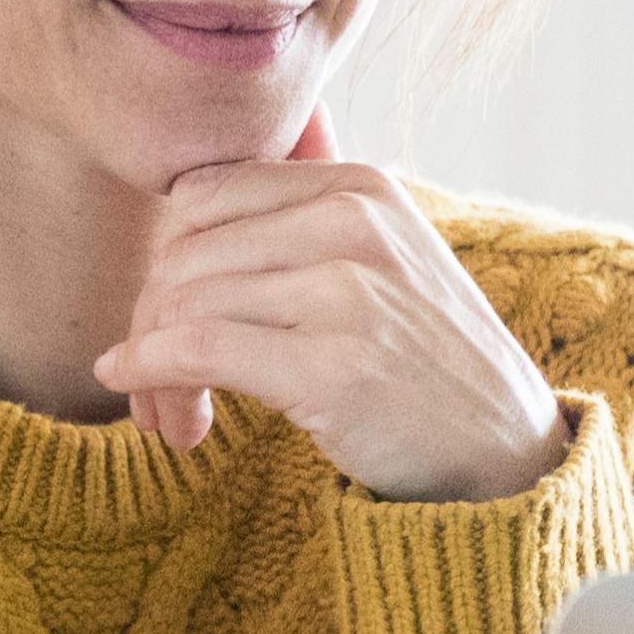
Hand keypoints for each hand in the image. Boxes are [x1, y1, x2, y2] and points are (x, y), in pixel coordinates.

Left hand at [98, 151, 566, 504]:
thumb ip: (296, 225)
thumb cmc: (422, 362)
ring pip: (184, 301)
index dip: (163, 258)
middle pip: (185, 251)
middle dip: (150, 317)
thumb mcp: (379, 259)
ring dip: (151, 361)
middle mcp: (354, 223)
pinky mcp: (333, 365)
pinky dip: (149, 369)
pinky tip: (132, 387)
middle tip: (152, 382)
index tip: (162, 317)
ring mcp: (347, 291)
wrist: (502, 448)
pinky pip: (198, 349)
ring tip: (169, 413)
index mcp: (360, 185)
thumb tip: (170, 227)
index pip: (203, 195)